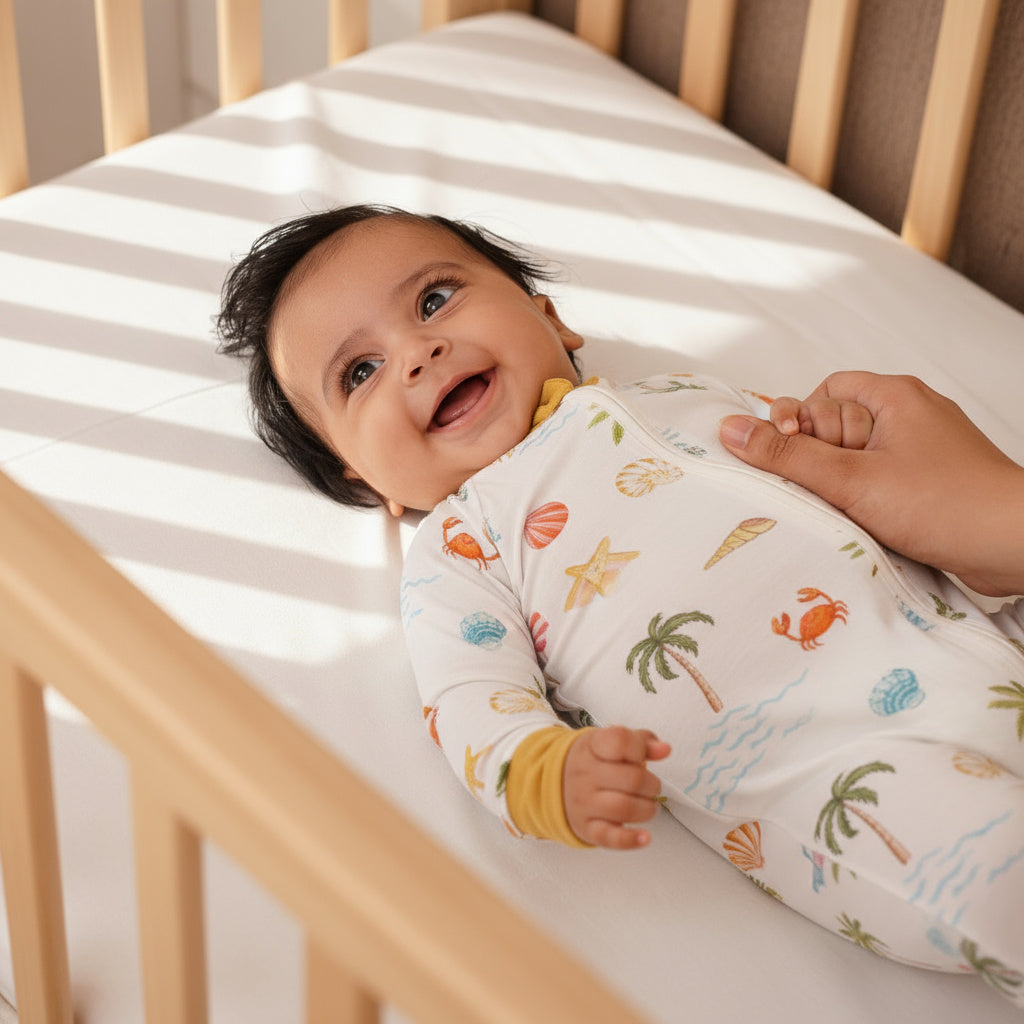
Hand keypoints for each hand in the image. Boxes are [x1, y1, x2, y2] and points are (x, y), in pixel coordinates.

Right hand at [563, 726, 670, 849]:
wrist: (557, 782)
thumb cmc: (593, 761)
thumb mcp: (613, 743)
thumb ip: (642, 742)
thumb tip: (664, 749)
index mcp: (593, 746)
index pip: (620, 741)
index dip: (640, 748)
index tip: (642, 755)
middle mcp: (586, 773)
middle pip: (633, 779)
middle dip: (652, 785)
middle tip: (651, 787)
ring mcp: (584, 802)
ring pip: (625, 808)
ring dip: (648, 809)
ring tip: (648, 806)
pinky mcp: (587, 828)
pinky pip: (610, 837)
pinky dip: (631, 840)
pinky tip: (644, 837)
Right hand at [720, 372, 1023, 596]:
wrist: (1018, 546)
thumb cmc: (944, 504)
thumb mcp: (851, 479)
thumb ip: (787, 454)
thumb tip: (730, 429)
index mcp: (890, 395)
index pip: (818, 396)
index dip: (796, 427)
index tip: (790, 459)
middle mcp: (905, 414)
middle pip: (832, 427)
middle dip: (816, 462)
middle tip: (821, 490)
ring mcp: (919, 449)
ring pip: (851, 460)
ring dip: (838, 487)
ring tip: (844, 511)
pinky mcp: (927, 482)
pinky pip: (875, 481)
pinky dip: (861, 501)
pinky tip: (862, 524)